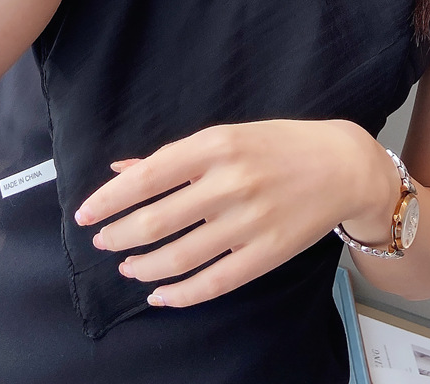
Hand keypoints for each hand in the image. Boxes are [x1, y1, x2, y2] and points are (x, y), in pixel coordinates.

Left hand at [71, 118, 399, 307]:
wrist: (344, 166)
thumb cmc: (282, 145)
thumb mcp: (228, 135)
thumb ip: (176, 156)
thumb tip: (123, 170)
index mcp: (217, 145)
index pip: (147, 176)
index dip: (109, 199)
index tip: (85, 213)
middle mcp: (229, 183)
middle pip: (156, 220)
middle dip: (119, 234)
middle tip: (102, 240)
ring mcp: (248, 222)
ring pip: (178, 256)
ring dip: (142, 265)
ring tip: (127, 265)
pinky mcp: (266, 254)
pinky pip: (212, 283)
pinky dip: (179, 294)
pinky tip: (160, 294)